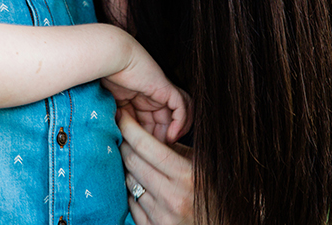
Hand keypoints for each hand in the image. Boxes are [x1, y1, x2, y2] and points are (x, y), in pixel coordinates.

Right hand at [101, 44, 190, 143]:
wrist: (107, 58)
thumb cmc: (103, 79)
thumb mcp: (111, 108)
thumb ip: (119, 122)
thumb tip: (120, 144)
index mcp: (140, 101)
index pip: (152, 125)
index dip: (151, 140)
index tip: (145, 153)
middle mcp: (153, 96)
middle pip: (166, 122)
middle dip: (163, 139)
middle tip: (157, 154)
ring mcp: (161, 91)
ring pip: (180, 115)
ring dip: (175, 132)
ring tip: (167, 145)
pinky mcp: (165, 88)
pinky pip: (181, 108)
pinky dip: (179, 123)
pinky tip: (170, 136)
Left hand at [119, 110, 198, 224]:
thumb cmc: (211, 193)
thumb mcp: (199, 165)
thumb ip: (173, 148)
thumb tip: (142, 127)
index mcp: (187, 175)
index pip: (146, 146)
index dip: (129, 127)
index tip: (121, 116)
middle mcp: (173, 197)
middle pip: (132, 161)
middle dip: (124, 144)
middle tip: (122, 135)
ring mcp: (161, 216)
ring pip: (128, 181)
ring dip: (127, 168)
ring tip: (136, 162)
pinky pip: (130, 202)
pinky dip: (132, 191)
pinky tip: (142, 186)